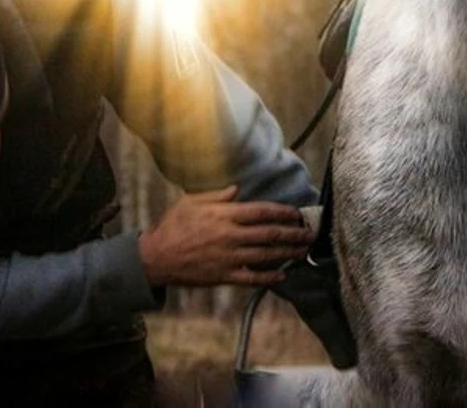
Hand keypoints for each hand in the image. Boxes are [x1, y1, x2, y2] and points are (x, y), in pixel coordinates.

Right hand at [137, 186, 313, 288]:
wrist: (156, 257)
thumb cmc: (173, 226)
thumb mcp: (192, 201)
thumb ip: (217, 195)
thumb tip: (237, 188)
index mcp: (225, 215)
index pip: (262, 211)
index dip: (284, 212)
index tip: (297, 213)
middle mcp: (231, 235)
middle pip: (270, 233)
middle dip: (293, 233)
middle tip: (311, 233)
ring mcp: (228, 257)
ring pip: (266, 255)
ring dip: (288, 253)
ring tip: (304, 251)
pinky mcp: (223, 276)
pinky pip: (251, 278)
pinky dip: (269, 277)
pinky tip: (283, 275)